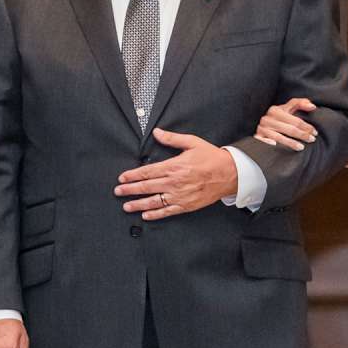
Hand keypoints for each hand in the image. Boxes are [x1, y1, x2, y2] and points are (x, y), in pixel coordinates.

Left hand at [115, 129, 237, 220]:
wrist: (230, 174)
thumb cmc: (211, 158)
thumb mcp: (192, 142)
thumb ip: (172, 138)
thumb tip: (157, 132)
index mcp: (174, 166)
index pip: (147, 172)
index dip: (133, 175)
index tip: (122, 178)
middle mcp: (174, 182)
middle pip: (147, 187)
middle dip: (130, 190)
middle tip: (118, 191)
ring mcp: (180, 195)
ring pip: (154, 202)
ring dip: (138, 204)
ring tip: (126, 206)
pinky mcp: (186, 205)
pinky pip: (167, 211)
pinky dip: (155, 214)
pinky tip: (145, 215)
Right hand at [255, 96, 318, 150]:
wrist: (262, 126)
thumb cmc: (278, 118)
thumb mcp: (287, 109)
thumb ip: (300, 104)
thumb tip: (313, 106)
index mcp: (275, 110)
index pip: (295, 120)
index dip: (307, 127)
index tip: (315, 132)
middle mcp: (267, 119)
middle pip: (289, 129)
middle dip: (302, 135)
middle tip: (312, 140)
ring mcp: (261, 129)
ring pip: (279, 138)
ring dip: (292, 143)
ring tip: (302, 147)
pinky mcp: (257, 138)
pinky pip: (267, 144)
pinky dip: (274, 147)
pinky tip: (281, 149)